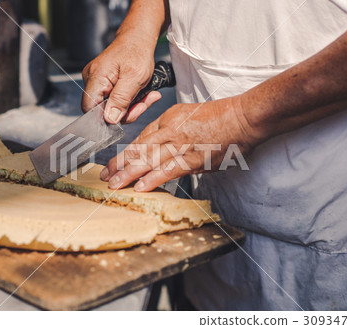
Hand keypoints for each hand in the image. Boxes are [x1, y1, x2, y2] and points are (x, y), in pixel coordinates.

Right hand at [82, 35, 161, 123]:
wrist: (138, 39)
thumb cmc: (137, 53)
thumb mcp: (134, 78)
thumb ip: (121, 100)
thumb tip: (110, 119)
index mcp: (96, 78)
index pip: (89, 109)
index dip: (107, 118)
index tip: (127, 114)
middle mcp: (92, 80)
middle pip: (102, 111)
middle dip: (126, 112)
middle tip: (143, 103)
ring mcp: (97, 82)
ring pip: (111, 107)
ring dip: (131, 106)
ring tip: (146, 95)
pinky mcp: (104, 84)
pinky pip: (115, 100)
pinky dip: (129, 101)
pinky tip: (140, 93)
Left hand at [100, 96, 256, 190]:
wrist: (241, 117)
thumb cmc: (218, 117)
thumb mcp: (188, 116)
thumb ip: (172, 132)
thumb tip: (160, 151)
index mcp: (168, 120)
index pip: (140, 139)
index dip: (125, 154)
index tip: (113, 164)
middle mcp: (170, 132)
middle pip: (139, 149)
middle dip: (120, 164)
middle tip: (105, 176)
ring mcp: (181, 145)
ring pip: (150, 160)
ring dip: (130, 174)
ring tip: (115, 185)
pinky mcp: (194, 158)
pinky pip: (170, 170)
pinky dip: (154, 179)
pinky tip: (141, 187)